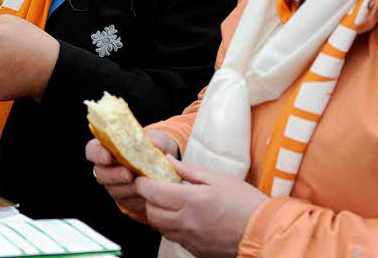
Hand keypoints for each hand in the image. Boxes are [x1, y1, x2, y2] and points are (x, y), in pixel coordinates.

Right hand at [87, 129, 179, 219]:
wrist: (166, 170)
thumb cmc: (156, 149)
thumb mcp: (157, 140)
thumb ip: (155, 139)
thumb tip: (154, 144)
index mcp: (107, 148)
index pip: (93, 150)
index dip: (97, 154)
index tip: (108, 157)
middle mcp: (106, 167)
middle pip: (100, 173)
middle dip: (113, 175)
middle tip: (129, 175)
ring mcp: (114, 184)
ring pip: (113, 189)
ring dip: (127, 188)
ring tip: (143, 184)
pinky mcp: (125, 198)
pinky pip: (127, 201)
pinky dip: (137, 198)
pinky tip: (149, 193)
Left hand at [135, 157, 267, 257]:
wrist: (267, 232)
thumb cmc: (246, 202)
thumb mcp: (219, 179)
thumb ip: (189, 170)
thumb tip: (167, 160)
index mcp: (191, 200)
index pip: (152, 193)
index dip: (142, 184)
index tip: (143, 178)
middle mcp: (187, 222)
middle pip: (151, 212)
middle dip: (149, 200)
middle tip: (157, 190)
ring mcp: (191, 239)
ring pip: (160, 228)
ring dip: (159, 215)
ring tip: (170, 205)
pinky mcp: (197, 250)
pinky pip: (175, 239)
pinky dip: (173, 228)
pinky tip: (184, 219)